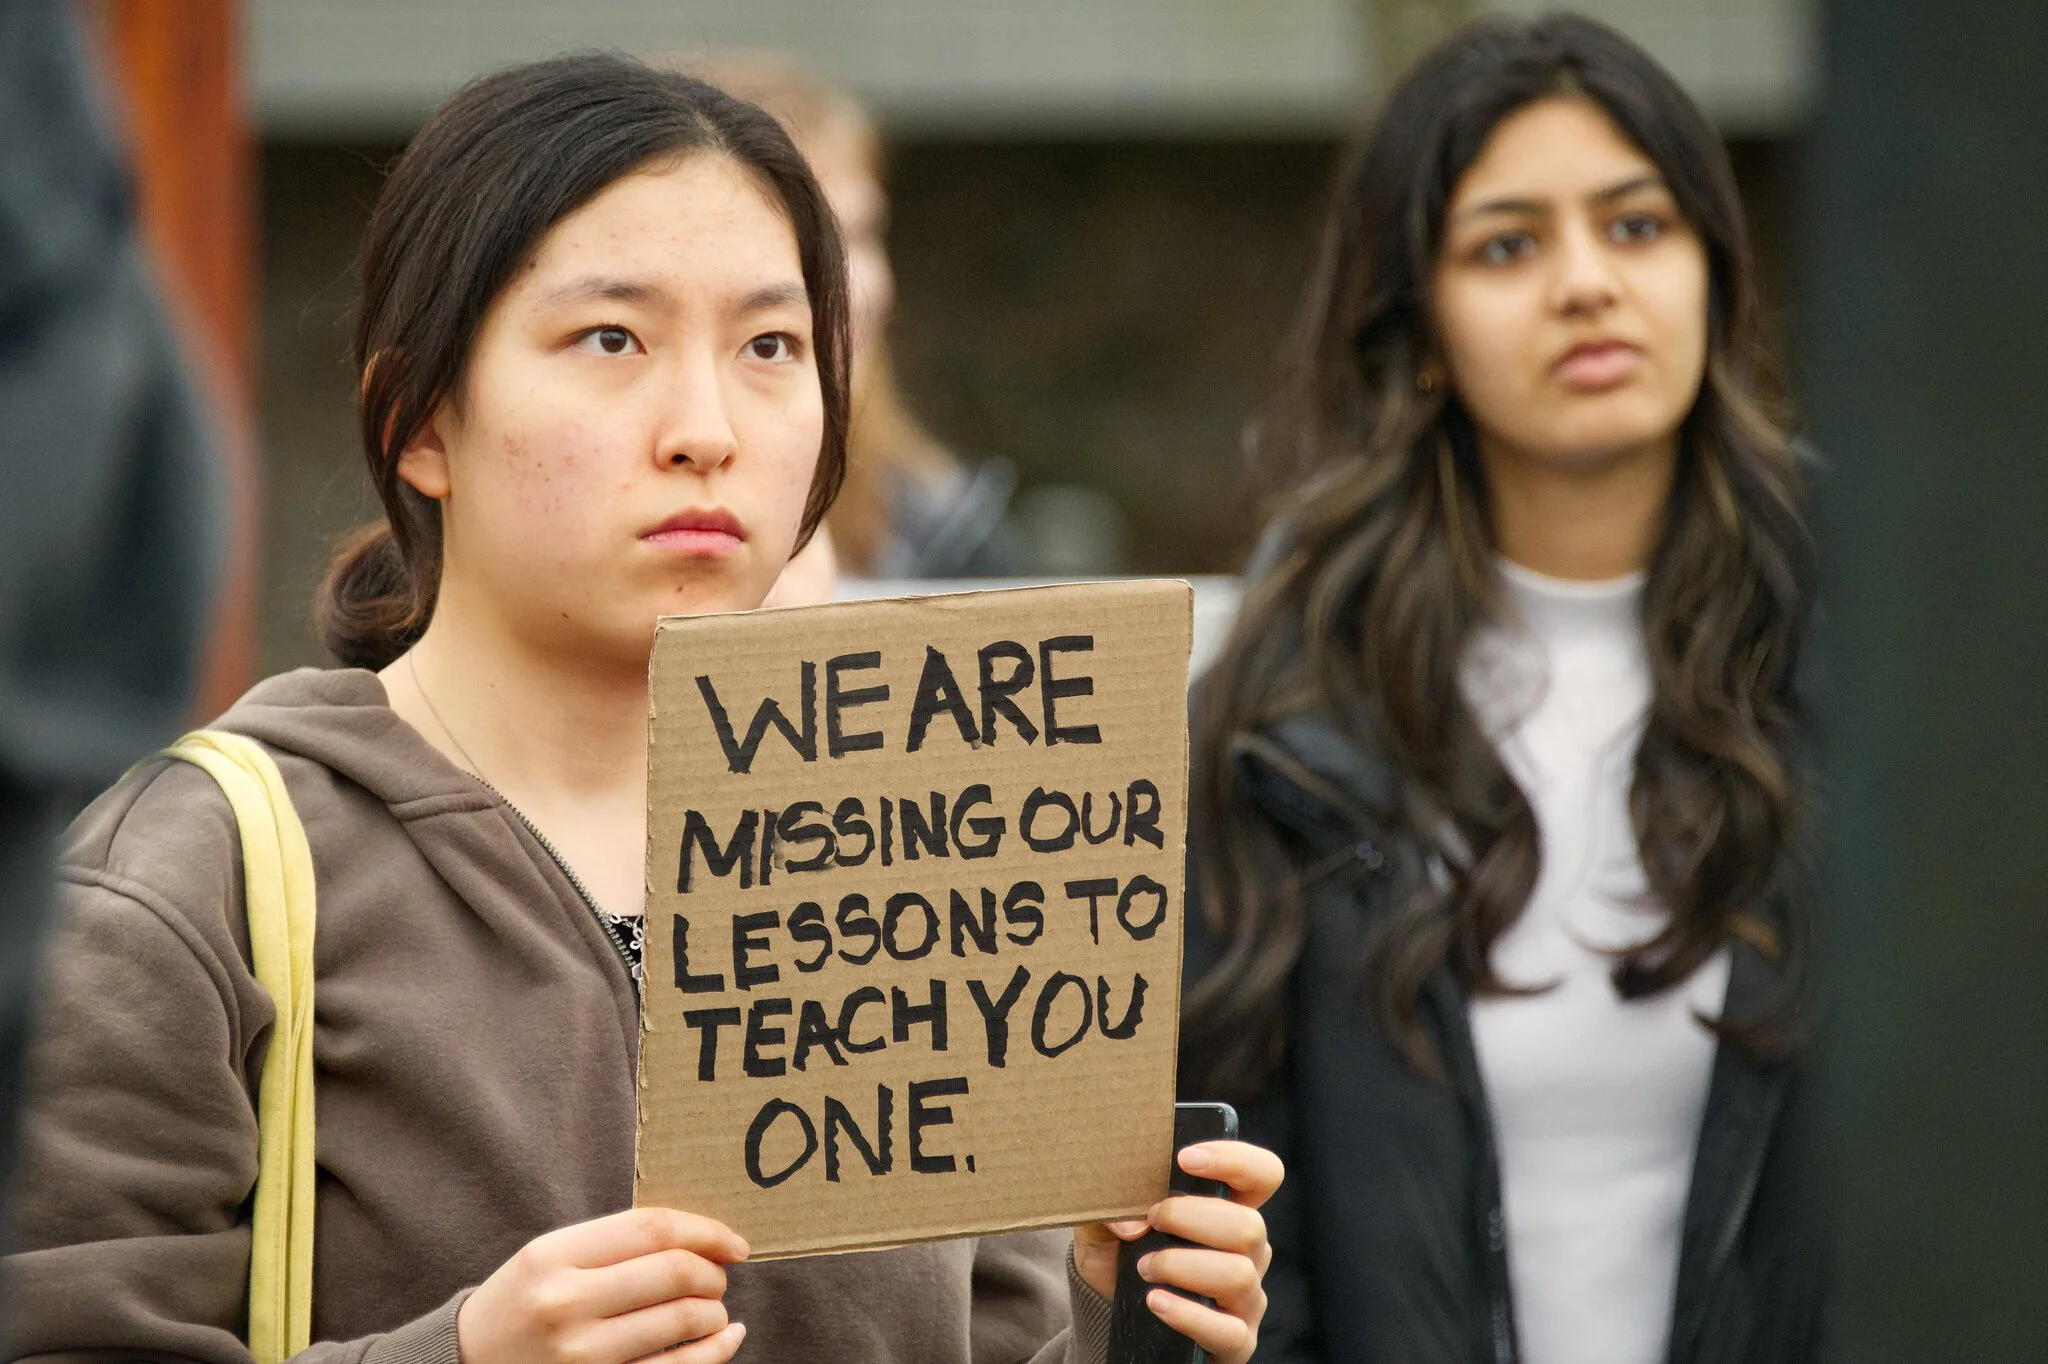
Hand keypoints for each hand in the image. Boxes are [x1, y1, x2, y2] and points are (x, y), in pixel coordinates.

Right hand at [457, 1207, 750, 1363]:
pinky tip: (728, 1338)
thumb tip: (704, 1242)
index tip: (734, 1243)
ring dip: (716, 1313)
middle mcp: (565, 1304)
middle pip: (674, 1272)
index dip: (705, 1231)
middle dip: (713, 1274)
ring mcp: (581, 1355)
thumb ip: (616, 1243)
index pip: (651, 1228)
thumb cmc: (522, 1304)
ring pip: (683, 1320)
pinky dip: (716, 1352)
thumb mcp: (550, 1258)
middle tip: (719, 1278)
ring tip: (712, 1311)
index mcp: (553, 1257)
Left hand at [1072, 1140, 1282, 1363]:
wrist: (1108, 1312)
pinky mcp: (1236, 1341)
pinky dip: (1187, 1313)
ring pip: (1238, 1274)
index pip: (1262, 1175)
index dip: (1234, 1160)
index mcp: (1228, 1211)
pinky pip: (1227, 1330)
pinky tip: (1155, 1302)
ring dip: (1181, 1265)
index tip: (1184, 1159)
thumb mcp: (1104, 1223)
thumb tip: (1133, 1221)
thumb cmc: (1119, 1256)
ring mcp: (1246, 1298)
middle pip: (1249, 1226)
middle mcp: (1248, 1252)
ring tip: (1144, 1267)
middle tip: (1152, 1219)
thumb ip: (1110, 1208)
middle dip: (1190, 1218)